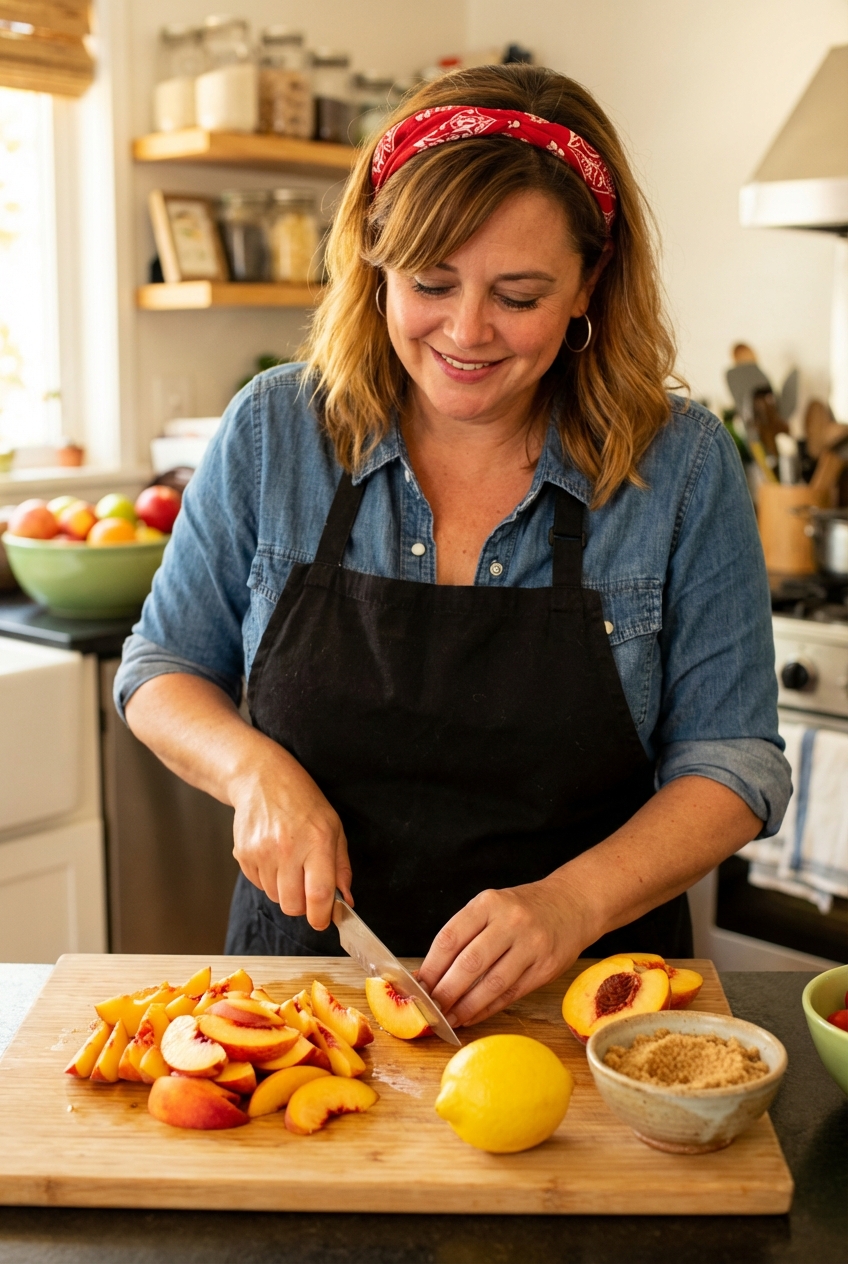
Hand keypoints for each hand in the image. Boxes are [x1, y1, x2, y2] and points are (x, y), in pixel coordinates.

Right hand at [229, 746, 352, 931]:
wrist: (262, 778)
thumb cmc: (302, 801)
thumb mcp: (333, 827)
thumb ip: (341, 867)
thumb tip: (347, 900)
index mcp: (317, 841)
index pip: (319, 893)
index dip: (322, 916)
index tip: (323, 920)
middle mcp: (288, 848)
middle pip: (293, 905)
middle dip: (303, 906)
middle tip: (307, 888)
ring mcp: (262, 852)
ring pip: (275, 898)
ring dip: (285, 890)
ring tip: (290, 863)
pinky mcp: (243, 855)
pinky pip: (259, 885)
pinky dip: (269, 879)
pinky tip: (274, 856)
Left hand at [417, 878, 587, 1027]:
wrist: (571, 904)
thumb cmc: (521, 909)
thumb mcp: (491, 908)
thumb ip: (463, 937)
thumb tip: (426, 975)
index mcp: (488, 903)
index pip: (451, 938)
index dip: (430, 968)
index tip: (416, 988)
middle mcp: (511, 921)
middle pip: (469, 964)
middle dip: (445, 992)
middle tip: (429, 1010)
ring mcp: (532, 945)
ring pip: (491, 984)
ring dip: (465, 1007)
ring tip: (448, 1018)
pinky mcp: (546, 968)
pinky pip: (511, 994)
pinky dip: (487, 1009)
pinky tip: (471, 1016)